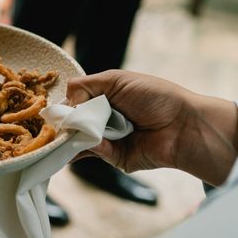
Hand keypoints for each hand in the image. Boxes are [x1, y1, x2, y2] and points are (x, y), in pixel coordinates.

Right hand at [66, 70, 237, 185]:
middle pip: (74, 122)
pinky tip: (84, 141)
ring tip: (60, 136)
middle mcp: (104, 119)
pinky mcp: (114, 157)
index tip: (53, 109)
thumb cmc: (156, 97)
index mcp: (105, 99)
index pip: (75, 102)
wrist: (184, 125)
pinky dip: (87, 147)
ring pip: (79, 140)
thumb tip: (65, 102)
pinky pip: (93, 152)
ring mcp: (108, 139)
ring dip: (70, 137)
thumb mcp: (116, 80)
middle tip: (54, 124)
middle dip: (65, 123)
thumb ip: (85, 86)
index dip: (65, 105)